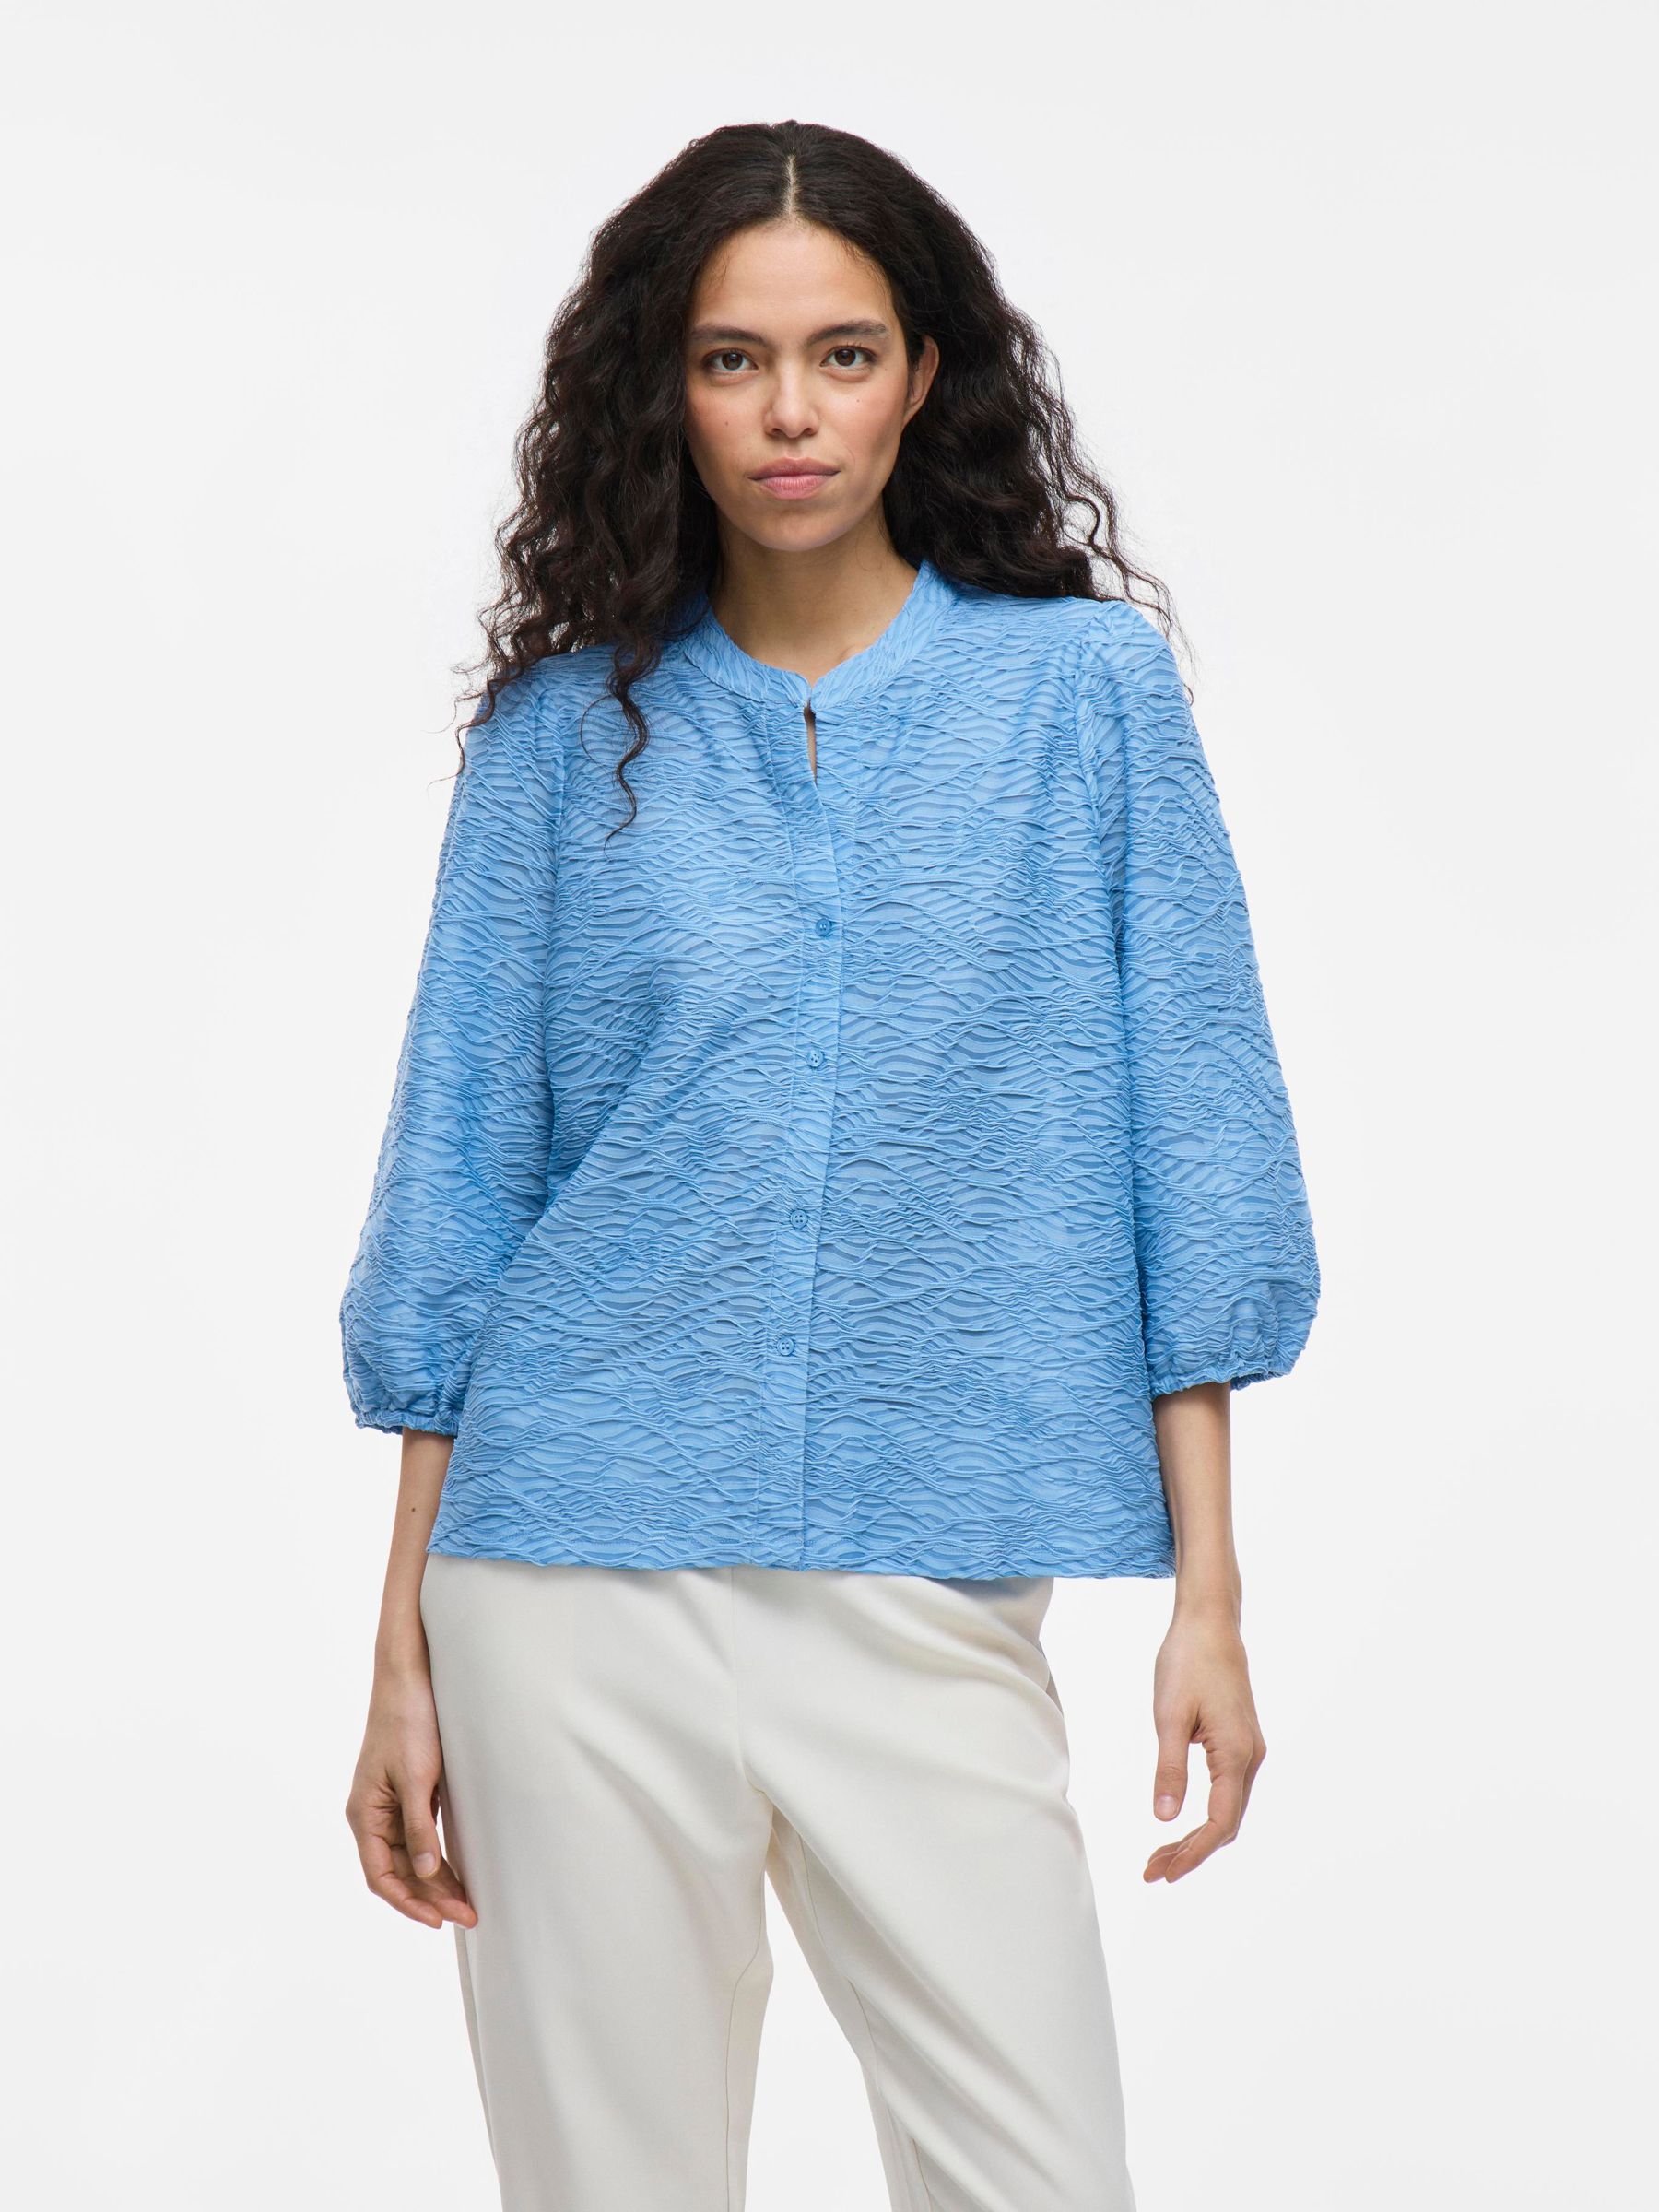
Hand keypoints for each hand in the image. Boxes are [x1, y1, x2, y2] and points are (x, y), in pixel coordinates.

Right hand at [345, 1663, 478, 1929]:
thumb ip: (419, 1827)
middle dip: (430, 1896)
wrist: (410, 1676)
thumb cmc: (407, 1721)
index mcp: (365, 1814)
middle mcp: (373, 1814)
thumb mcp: (416, 1777)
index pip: (381, 1875)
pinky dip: (437, 1855)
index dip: (408, 1902)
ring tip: (466, 1901)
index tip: (437, 1919)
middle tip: (467, 1914)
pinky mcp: (408, 1791)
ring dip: (436, 1880)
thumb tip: (427, 1874)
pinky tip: (456, 1869)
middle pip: (399, 1871)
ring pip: (412, 1856)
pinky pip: (420, 1835)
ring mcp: (390, 1804)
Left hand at [1143, 1602, 1266, 1882]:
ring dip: (1198, 1836)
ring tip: (1160, 1854)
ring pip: (1229, 1810)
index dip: (1192, 1853)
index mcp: (1236, 1754)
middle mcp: (1251, 1757)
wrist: (1210, 1622)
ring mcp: (1249, 1749)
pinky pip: (1228, 1791)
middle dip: (1191, 1852)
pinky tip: (1182, 1822)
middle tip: (1152, 1870)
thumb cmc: (1187, 1661)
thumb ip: (1169, 1768)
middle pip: (1226, 1824)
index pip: (1219, 1823)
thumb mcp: (1168, 1715)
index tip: (1162, 1872)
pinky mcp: (1241, 1741)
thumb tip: (1164, 1819)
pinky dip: (1206, 1814)